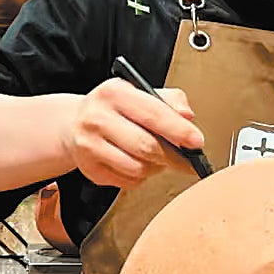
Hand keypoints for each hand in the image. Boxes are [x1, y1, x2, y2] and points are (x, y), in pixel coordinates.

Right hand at [64, 78, 204, 188]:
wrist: (75, 123)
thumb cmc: (115, 109)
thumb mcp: (140, 93)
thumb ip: (168, 100)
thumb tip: (187, 116)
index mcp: (114, 92)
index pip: (153, 114)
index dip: (179, 131)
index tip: (197, 142)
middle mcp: (96, 117)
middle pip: (147, 146)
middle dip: (173, 157)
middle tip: (187, 161)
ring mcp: (89, 145)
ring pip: (138, 168)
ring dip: (155, 167)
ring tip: (157, 158)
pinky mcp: (89, 169)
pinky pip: (128, 181)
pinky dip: (140, 177)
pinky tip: (137, 163)